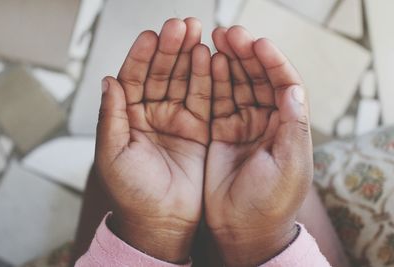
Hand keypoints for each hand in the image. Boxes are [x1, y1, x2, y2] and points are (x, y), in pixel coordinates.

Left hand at [94, 18, 210, 262]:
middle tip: (180, 26)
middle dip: (169, 48)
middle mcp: (152, 114)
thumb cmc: (133, 193)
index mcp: (128, 117)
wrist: (162, 221)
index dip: (141, 56)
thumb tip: (108, 80)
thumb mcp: (113, 154)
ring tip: (196, 33)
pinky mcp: (199, 129)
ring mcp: (177, 119)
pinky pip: (204, 98)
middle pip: (160, 72)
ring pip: (183, 80)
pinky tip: (208, 58)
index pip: (133, 77)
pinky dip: (207, 78)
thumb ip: (111, 116)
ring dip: (189, 56)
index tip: (151, 36)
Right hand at [205, 26, 312, 265]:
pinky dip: (212, 81)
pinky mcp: (219, 131)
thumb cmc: (271, 202)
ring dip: (228, 61)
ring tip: (216, 39)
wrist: (242, 229)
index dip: (273, 62)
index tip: (258, 44)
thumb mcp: (290, 166)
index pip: (284, 84)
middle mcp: (266, 121)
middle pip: (258, 78)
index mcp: (288, 127)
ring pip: (236, 84)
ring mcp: (241, 124)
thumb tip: (294, 88)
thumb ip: (293, 127)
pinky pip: (216, 100)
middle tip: (230, 33)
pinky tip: (207, 62)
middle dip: (247, 53)